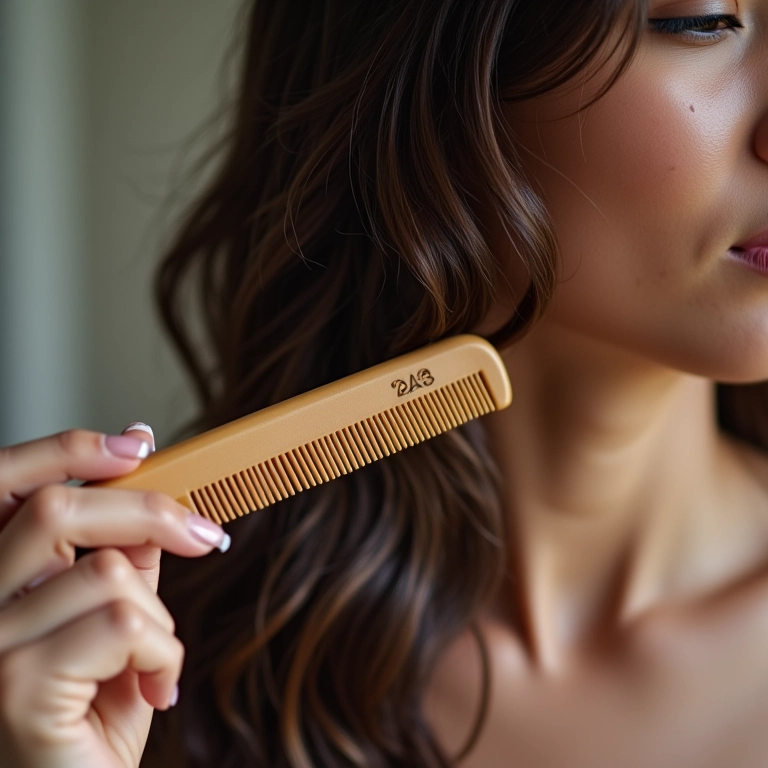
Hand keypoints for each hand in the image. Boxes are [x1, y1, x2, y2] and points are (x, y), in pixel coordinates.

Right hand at [0, 424, 229, 767]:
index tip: (139, 444)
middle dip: (149, 511)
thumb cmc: (95, 720)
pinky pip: (122, 623)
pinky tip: (156, 688)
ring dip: (160, 619)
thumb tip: (150, 484)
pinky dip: (163, 652)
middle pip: (56, 510)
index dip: (69, 449)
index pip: (6, 484)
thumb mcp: (116, 624)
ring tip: (156, 662)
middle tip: (206, 535)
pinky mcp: (17, 686)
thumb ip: (123, 558)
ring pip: (108, 573)